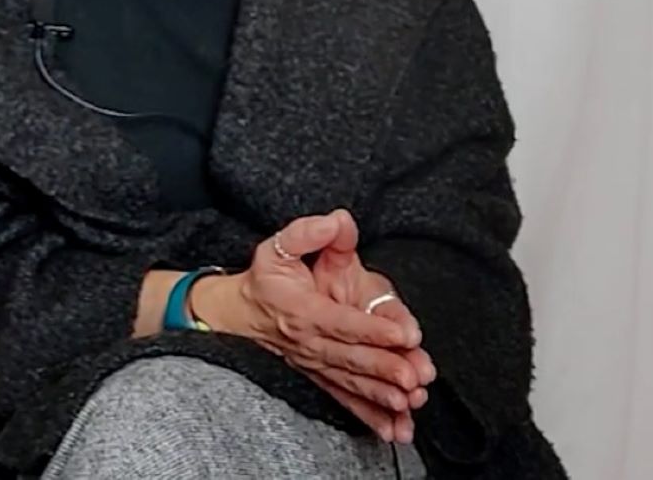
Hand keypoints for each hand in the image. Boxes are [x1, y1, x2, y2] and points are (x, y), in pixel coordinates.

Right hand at [188, 211, 423, 441]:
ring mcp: (314, 364)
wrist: (236, 315)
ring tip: (409, 405)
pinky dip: (370, 417)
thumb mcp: (278, 246)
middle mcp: (308, 342)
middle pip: (351, 358)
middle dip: (385, 368)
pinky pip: (345, 400)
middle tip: (416, 377)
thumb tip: (339, 221)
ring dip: (382, 396)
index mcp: (302, 309)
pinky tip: (394, 429)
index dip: (374, 329)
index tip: (405, 335)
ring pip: (351, 382)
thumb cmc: (264, 279)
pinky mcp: (319, 377)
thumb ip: (308, 233)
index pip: (343, 321)